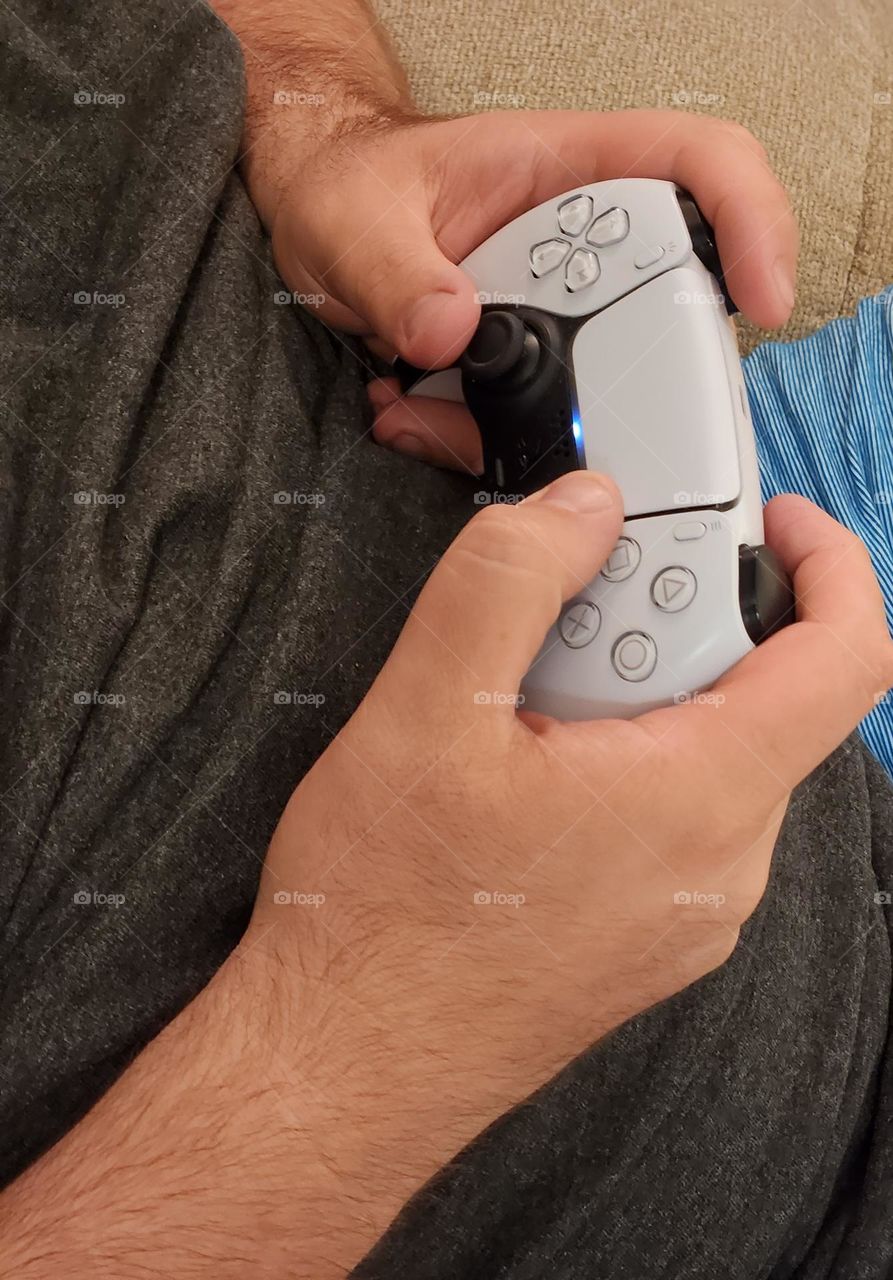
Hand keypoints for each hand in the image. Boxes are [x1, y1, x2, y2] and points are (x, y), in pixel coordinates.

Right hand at [249, 471, 890, 1236]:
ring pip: (708, 751)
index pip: (845, 660)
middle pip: (758, 694)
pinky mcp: (651, 935)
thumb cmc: (379, 914)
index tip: (769, 523)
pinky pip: (675, 811)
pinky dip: (622, 758)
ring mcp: (690, 911)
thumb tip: (586, 508)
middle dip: (669, 624)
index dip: (828, 565)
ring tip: (516, 714)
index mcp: (698, 798)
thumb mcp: (423, 711)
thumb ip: (511, 578)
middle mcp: (721, 865)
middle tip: (559, 619)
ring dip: (632, 692)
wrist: (343, 1067)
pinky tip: (519, 779)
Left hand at [261, 108, 795, 469]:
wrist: (313, 214)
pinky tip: (411, 418)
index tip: (762, 300)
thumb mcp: (355, 218)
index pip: (698, 167)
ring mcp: (556, 304)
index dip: (752, 223)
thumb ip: (395, 272)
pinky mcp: (525, 358)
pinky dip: (478, 439)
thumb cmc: (345, 185)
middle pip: (672, 304)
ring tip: (428, 416)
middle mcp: (578, 239)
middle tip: (574, 418)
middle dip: (633, 378)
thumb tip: (452, 329)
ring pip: (598, 381)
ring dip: (531, 425)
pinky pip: (537, 414)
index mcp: (565, 169)